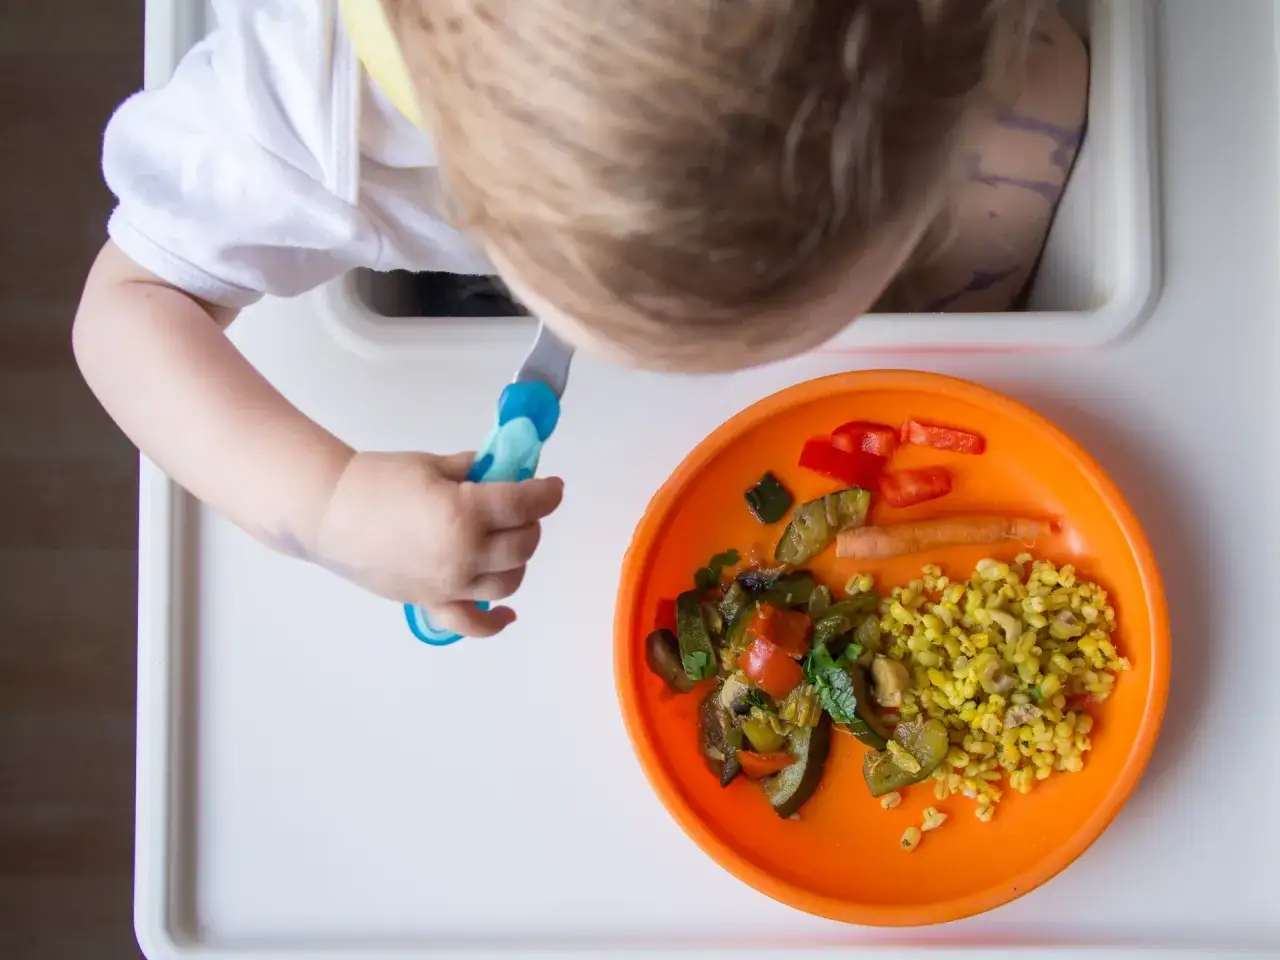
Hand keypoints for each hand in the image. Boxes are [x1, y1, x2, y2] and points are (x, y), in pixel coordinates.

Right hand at [311, 451, 563, 635]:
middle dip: (532, 523)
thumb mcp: (432, 465)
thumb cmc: (374, 481)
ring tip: (509, 542)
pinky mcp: (431, 602)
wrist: (327, 513)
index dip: (546, 494)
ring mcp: (449, 584)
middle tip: (523, 509)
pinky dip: (494, 622)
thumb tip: (503, 472)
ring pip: (508, 582)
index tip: (551, 487)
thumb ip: (474, 470)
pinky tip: (507, 614)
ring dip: (518, 561)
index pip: (525, 505)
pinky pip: (471, 623)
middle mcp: (463, 554)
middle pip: (523, 545)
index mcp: (464, 513)